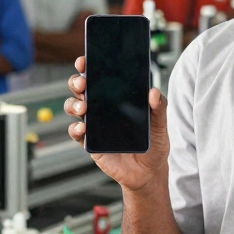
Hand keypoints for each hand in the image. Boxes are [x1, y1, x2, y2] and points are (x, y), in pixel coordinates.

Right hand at [65, 56, 169, 194]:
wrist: (149, 173)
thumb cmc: (153, 144)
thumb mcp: (160, 125)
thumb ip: (159, 108)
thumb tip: (153, 92)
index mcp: (115, 97)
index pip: (99, 77)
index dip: (88, 67)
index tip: (85, 60)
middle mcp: (100, 107)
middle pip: (80, 89)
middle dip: (76, 82)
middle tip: (82, 83)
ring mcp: (93, 125)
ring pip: (73, 107)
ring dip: (74, 104)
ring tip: (83, 108)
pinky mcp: (90, 143)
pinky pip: (76, 133)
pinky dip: (75, 129)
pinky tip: (83, 128)